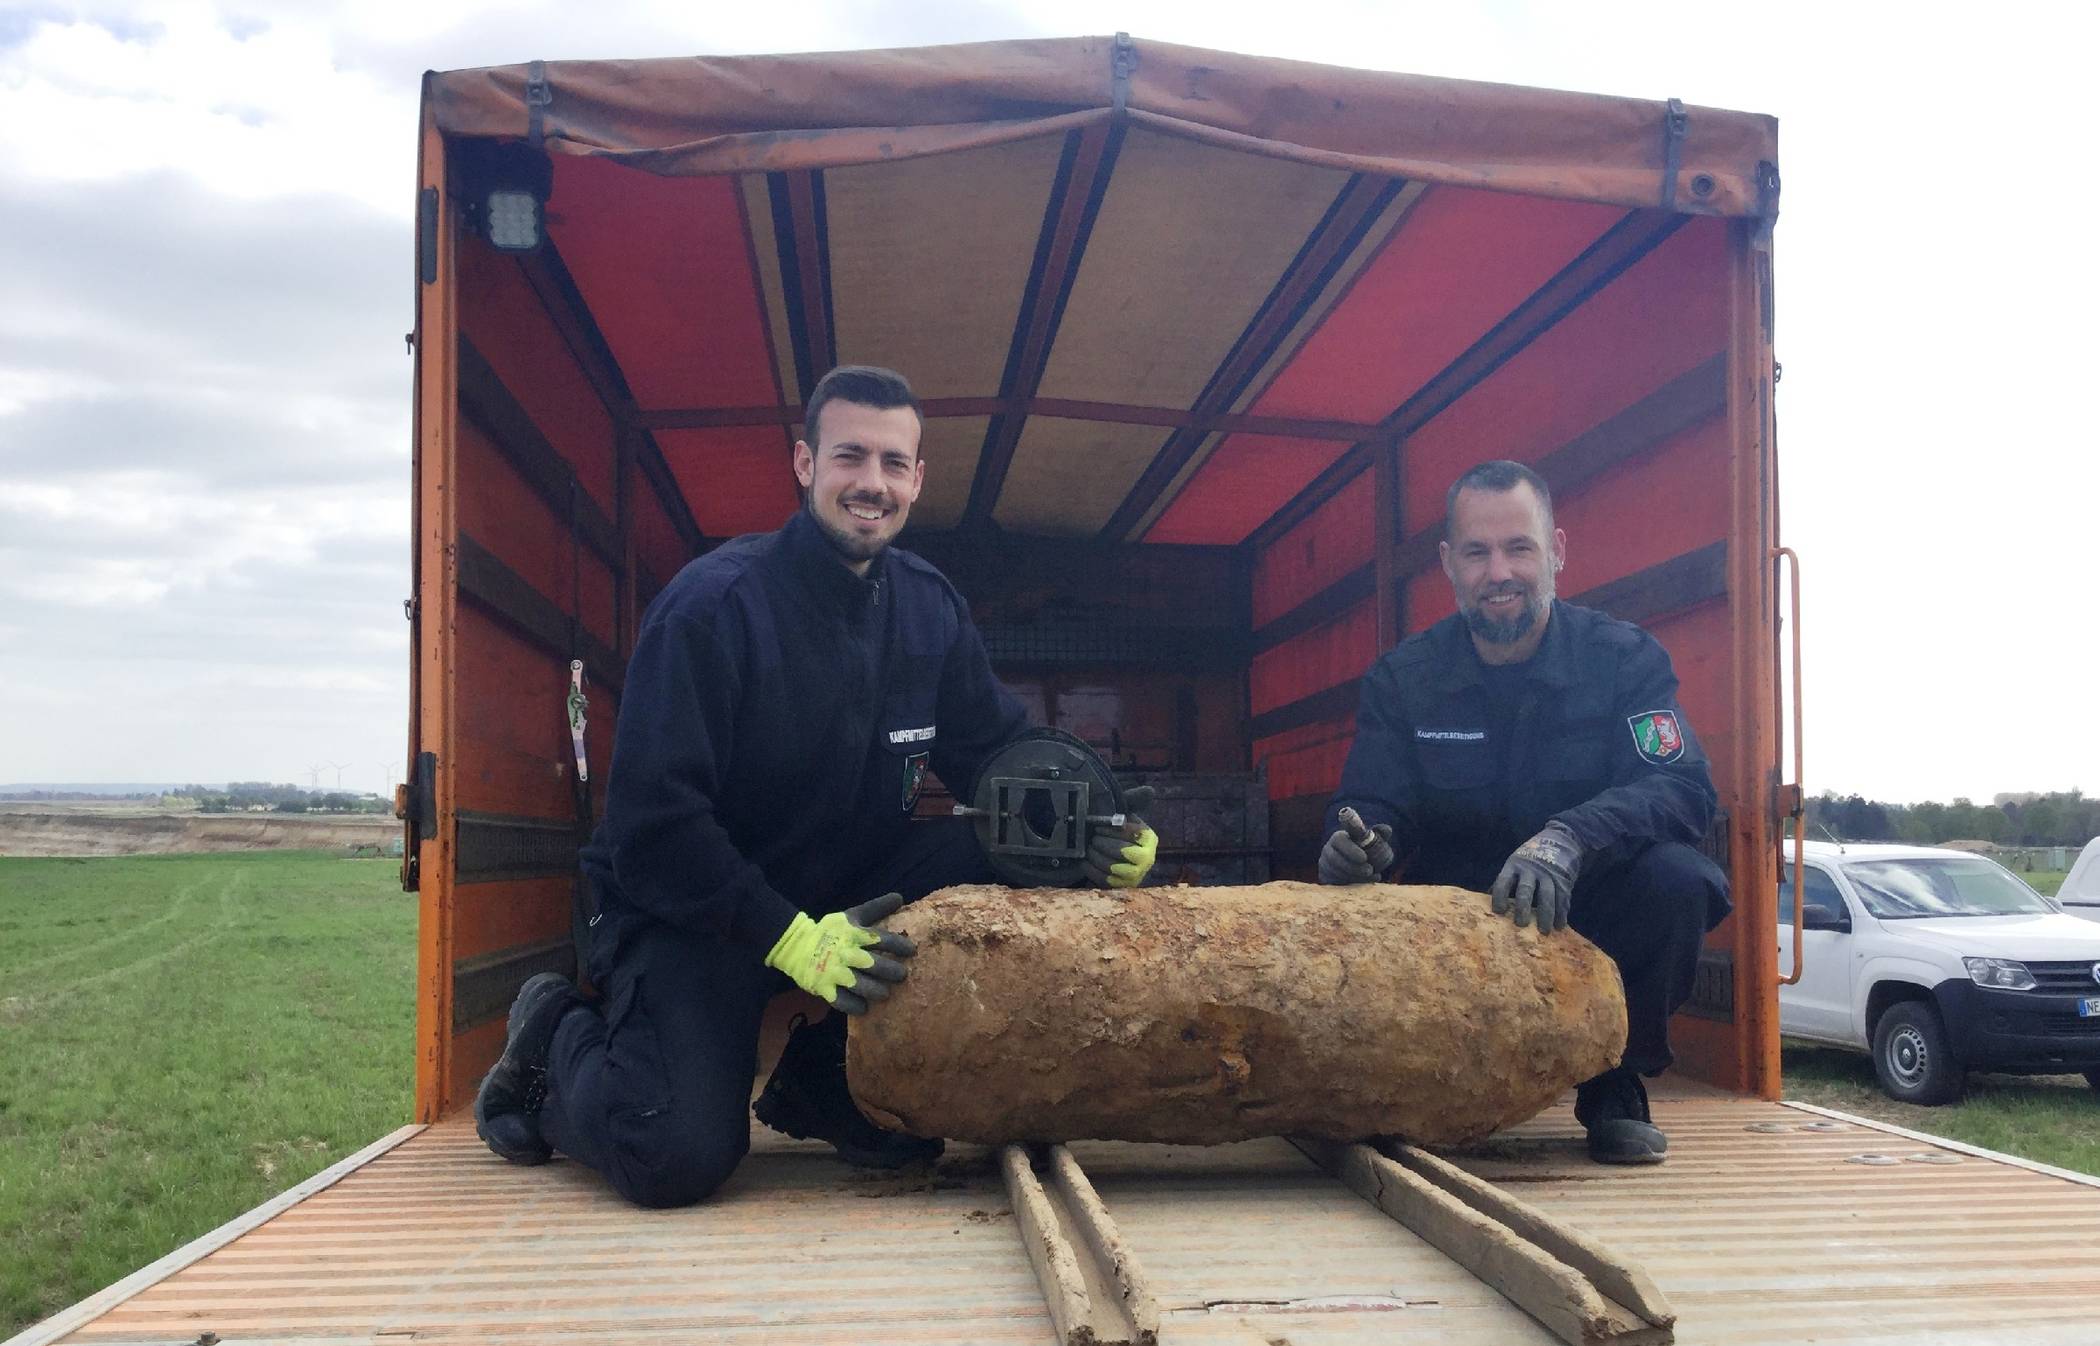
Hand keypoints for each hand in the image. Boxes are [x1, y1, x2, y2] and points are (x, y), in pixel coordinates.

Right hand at [763, 892, 915, 1013]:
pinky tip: (864, 1008)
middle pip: (871, 964)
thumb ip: (876, 908)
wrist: (797, 946)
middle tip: (902, 976)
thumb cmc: (831, 931)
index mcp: (853, 934)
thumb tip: (900, 897)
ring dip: (874, 990)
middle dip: (889, 971)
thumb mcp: (852, 916)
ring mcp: (834, 972)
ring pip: (857, 984)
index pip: (881, 939)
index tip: (911, 951)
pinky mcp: (824, 987)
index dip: (899, 945)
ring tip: (885, 994)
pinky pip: (840, 1000)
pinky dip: (853, 1006)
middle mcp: (845, 953)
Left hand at [1085, 821, 1157, 888]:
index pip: (1132, 833)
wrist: (1135, 861)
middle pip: (1123, 850)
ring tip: (1089, 850)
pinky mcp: (1125, 886)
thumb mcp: (1130, 825)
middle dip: (1103, 844)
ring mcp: (1137, 874)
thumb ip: (1121, 820)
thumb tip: (1105, 819)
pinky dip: (1092, 870)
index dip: (1112, 830)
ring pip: (1113, 867)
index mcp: (1149, 839)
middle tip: (1093, 840)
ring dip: (1096, 857)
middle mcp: (1147, 858)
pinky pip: (1105, 880)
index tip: (1098, 828)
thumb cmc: (1129, 839)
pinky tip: (1085, 863)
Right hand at [1319, 822, 1392, 883]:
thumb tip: (1387, 830)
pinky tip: (1364, 883)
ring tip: (1370, 876)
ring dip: (1354, 876)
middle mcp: (1328, 850)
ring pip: (1335, 872)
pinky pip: (1334, 882)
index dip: (1350, 849)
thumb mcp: (1371, 839)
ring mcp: (1325, 865)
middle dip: (1353, 866)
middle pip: (1335, 859)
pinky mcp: (1325, 877)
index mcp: (1338, 837)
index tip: (1365, 857)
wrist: (1350, 861)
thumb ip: (1380, 833)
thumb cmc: (1362, 847)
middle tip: (1369, 870)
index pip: (1339, 840)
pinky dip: (1350, 884)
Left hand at [1490, 822, 1584, 931]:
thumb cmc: (1530, 858)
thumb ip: (1505, 882)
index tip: (1498, 912)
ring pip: (1547, 895)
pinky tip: (1559, 925)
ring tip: (1544, 931)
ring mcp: (1548, 873)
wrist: (1560, 840)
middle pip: (1526, 889)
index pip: (1503, 881)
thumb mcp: (1514, 864)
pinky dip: (1562, 912)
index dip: (1500, 896)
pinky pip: (1562, 896)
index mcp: (1513, 865)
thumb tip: (1487, 903)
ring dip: (1546, 914)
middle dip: (1523, 907)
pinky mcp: (1564, 878)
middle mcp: (1530, 869)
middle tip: (1521, 925)